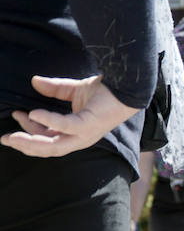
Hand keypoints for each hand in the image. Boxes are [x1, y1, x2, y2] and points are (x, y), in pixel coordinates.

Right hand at [1, 76, 137, 156]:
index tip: (17, 114)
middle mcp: (80, 138)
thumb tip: (34, 81)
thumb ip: (54, 89)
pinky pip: (66, 127)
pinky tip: (34, 113)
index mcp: (75, 134)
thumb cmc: (104, 92)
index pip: (47, 138)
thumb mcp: (74, 91)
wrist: (125, 87)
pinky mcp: (89, 125)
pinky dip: (49, 121)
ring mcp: (85, 134)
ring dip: (32, 140)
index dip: (29, 129)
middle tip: (5, 139)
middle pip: (48, 149)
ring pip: (54, 146)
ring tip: (14, 135)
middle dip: (24, 145)